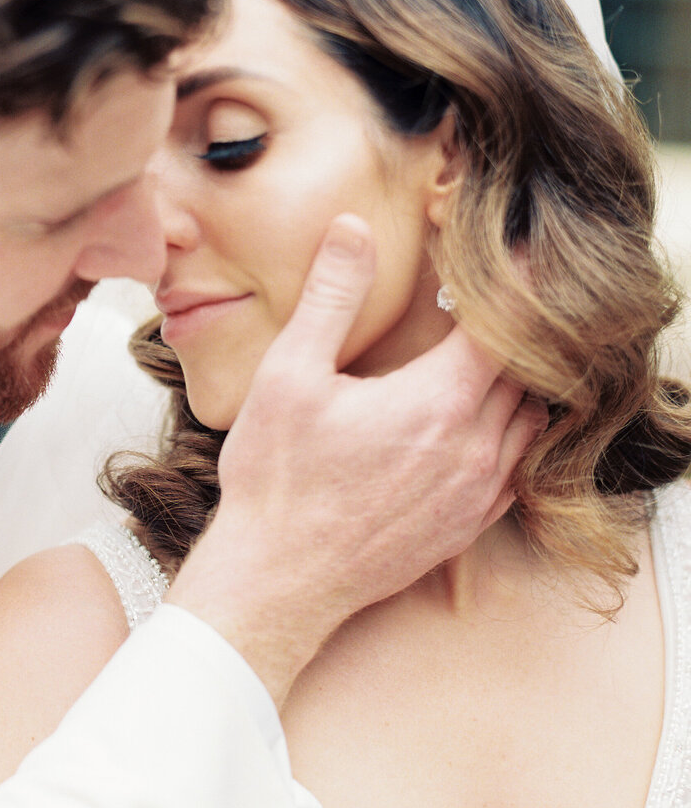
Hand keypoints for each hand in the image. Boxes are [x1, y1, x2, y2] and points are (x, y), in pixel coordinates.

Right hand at [165, 214, 545, 706]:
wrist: (278, 580)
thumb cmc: (277, 479)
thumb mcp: (289, 374)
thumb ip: (331, 295)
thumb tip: (352, 228)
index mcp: (439, 402)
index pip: (507, 326)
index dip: (512, 286)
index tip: (510, 257)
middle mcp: (474, 448)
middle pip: (525, 371)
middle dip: (512, 332)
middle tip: (488, 305)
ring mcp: (476, 494)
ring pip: (529, 420)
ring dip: (514, 384)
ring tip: (483, 360)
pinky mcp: (467, 526)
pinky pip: (516, 469)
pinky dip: (509, 435)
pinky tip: (474, 425)